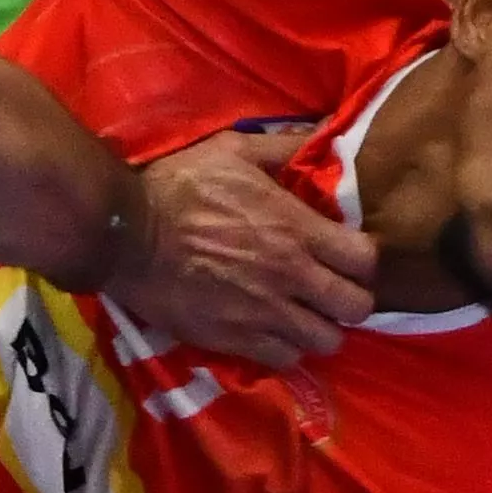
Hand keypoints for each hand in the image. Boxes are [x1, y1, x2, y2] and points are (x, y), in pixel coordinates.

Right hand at [109, 131, 378, 367]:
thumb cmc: (178, 187)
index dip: (362, 260)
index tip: (346, 255)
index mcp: (295, 229)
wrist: (125, 236)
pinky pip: (284, 360)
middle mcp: (289, 276)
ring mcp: (263, 313)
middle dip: (350, 300)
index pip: (365, 260)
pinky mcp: (233, 340)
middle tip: (330, 290)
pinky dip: (286, 349)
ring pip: (325, 341)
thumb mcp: (232, 150)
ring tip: (304, 316)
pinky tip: (272, 332)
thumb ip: (283, 146)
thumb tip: (326, 132)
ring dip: (320, 328)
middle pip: (356, 308)